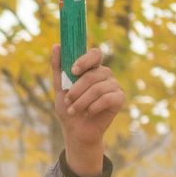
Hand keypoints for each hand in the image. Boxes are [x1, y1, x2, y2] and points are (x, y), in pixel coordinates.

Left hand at [59, 44, 126, 176]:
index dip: (84, 61)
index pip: (95, 54)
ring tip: (73, 111)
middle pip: (94, 74)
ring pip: (98, 88)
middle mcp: (105, 74)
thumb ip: (59, 67)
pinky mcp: (119, 99)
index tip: (72, 71)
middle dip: (77, 89)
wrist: (76, 130)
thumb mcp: (59, 87)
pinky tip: (88, 113)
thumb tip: (56, 46)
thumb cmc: (69, 107)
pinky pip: (107, 98)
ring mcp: (113, 86)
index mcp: (92, 68)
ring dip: (82, 101)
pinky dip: (93, 107)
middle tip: (68, 101)